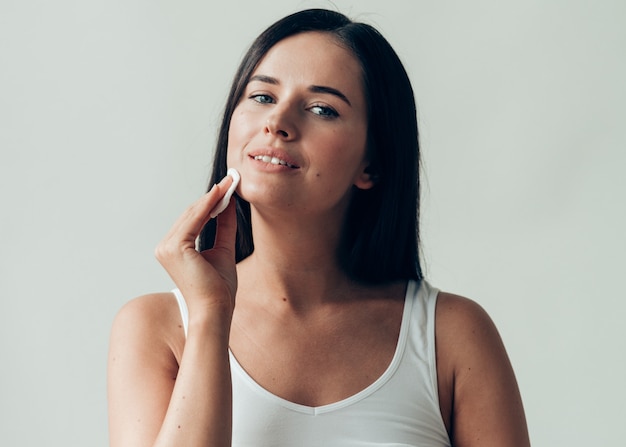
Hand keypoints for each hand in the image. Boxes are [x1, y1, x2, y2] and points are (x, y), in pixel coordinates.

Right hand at [155, 175, 237, 319]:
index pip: (193, 220)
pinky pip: (194, 219)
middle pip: (191, 214)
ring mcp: (166, 247)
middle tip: (231, 179)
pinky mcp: (174, 248)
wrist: (216, 309)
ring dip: (212, 197)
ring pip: (193, 214)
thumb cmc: (219, 288)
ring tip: (230, 182)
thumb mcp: (224, 250)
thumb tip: (229, 203)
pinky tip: (222, 194)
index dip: (210, 202)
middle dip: (213, 196)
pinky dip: (209, 205)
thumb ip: (224, 226)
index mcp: (173, 250)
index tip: (227, 187)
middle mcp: (164, 247)